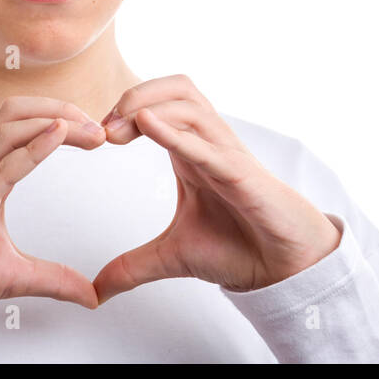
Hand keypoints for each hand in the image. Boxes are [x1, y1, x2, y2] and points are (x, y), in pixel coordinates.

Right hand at [0, 96, 105, 323]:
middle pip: (15, 113)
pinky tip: (57, 136)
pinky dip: (32, 147)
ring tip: (88, 129)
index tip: (95, 134)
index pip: (22, 127)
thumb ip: (54, 278)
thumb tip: (90, 294)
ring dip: (53, 120)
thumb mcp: (14, 276)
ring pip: (6, 129)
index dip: (59, 120)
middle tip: (99, 124)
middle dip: (59, 108)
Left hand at [92, 75, 342, 303]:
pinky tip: (148, 126)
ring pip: (191, 105)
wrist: (283, 268)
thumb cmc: (239, 247)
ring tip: (117, 130)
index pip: (159, 103)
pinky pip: (208, 145)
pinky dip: (176, 133)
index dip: (124, 109)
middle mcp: (209, 144)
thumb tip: (96, 290)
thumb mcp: (172, 256)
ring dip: (149, 107)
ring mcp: (226, 155)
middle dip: (134, 95)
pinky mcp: (242, 175)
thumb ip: (132, 267)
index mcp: (191, 151)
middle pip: (176, 88)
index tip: (95, 137)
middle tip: (103, 128)